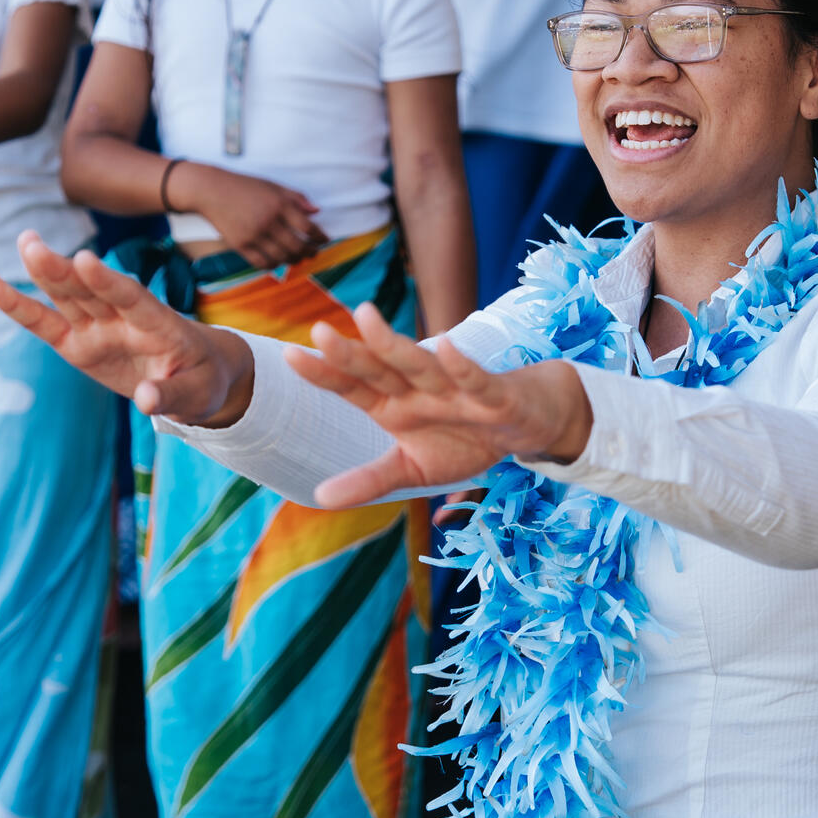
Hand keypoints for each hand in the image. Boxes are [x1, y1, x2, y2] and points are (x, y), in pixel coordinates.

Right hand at [0, 235, 254, 425]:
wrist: (200, 375)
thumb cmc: (204, 381)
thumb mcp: (199, 395)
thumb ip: (172, 395)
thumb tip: (147, 402)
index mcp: (160, 326)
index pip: (133, 299)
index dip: (109, 282)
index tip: (86, 261)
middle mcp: (125, 319)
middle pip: (92, 291)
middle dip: (65, 270)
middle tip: (33, 245)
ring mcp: (99, 327)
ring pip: (69, 296)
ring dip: (47, 271)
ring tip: (25, 243)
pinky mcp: (79, 342)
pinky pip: (45, 323)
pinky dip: (20, 306)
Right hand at [177, 164, 327, 268]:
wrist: (211, 190)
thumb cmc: (244, 186)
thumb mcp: (273, 186)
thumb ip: (296, 198)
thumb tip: (317, 211)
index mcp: (279, 204)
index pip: (307, 227)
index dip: (319, 236)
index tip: (324, 239)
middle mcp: (268, 221)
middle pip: (297, 246)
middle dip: (310, 252)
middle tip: (313, 252)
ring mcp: (254, 235)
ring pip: (282, 257)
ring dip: (294, 260)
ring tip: (297, 257)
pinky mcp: (240, 245)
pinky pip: (262, 263)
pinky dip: (274, 265)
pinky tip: (278, 261)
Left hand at [285, 306, 593, 506]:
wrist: (528, 426)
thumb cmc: (466, 440)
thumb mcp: (413, 469)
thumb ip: (369, 480)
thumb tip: (317, 498)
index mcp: (396, 405)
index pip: (354, 387)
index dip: (325, 373)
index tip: (290, 356)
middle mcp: (420, 390)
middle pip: (381, 369)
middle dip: (353, 353)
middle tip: (320, 332)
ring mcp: (455, 389)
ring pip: (421, 365)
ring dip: (396, 346)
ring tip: (367, 319)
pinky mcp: (493, 396)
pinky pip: (475, 380)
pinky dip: (461, 366)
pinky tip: (444, 345)